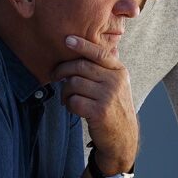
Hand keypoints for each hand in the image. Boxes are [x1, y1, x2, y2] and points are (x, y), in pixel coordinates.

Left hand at [52, 35, 138, 170]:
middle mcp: (115, 81)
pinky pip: (74, 101)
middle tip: (54, 75)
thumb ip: (107, 67)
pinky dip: (69, 104)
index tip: (67, 40)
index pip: (99, 53)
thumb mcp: (118, 85)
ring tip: (67, 97)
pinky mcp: (99, 112)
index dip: (82, 45)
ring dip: (65, 91)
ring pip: (74, 84)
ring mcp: (108, 96)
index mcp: (119, 71)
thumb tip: (97, 46)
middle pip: (81, 67)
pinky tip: (72, 108)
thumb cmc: (115, 108)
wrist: (122, 137)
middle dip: (63, 70)